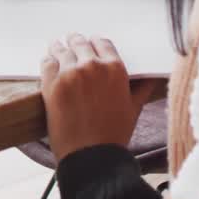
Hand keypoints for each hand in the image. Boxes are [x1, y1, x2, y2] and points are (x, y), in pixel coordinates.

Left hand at [40, 34, 154, 160]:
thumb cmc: (114, 134)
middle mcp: (92, 65)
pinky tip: (49, 63)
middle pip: (80, 42)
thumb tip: (151, 77)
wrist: (91, 156)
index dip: (94, 43)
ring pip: (61, 49)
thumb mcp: (134, 108)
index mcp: (115, 68)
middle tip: (71, 43)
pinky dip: (48, 61)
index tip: (89, 45)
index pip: (102, 42)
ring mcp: (70, 73)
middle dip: (75, 43)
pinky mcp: (51, 83)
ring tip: (56, 48)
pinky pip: (46, 62)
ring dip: (59, 49)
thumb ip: (141, 88)